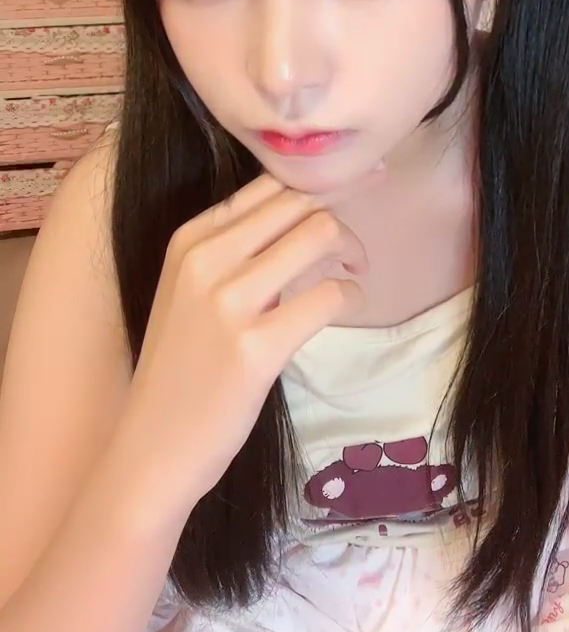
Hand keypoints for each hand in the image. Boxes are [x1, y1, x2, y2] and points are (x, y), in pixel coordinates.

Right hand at [108, 175, 367, 515]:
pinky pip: (330, 295)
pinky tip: (348, 306)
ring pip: (319, 233)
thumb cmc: (181, 369)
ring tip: (353, 275)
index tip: (354, 188)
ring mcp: (228, 301)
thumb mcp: (190, 290)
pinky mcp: (255, 347)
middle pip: (298, 201)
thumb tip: (303, 218)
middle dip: (342, 214)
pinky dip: (352, 295)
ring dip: (352, 251)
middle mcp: (205, 257)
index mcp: (190, 237)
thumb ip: (235, 250)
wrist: (151, 448)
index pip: (269, 183)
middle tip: (354, 251)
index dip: (321, 183)